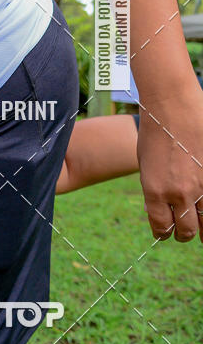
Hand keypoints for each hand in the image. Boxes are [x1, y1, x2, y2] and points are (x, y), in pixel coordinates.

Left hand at [138, 87, 202, 242]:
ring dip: (201, 228)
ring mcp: (201, 185)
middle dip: (182, 235)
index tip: (163, 233)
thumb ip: (154, 191)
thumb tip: (161, 211)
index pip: (161, 228)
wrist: (172, 107)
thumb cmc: (155, 133)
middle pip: (186, 231)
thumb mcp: (145, 166)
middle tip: (182, 233)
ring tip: (200, 229)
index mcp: (155, 191)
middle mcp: (179, 193)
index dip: (162, 234)